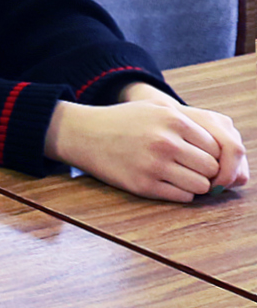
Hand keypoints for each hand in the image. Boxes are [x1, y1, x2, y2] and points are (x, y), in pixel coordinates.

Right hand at [48, 95, 246, 200]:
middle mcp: (166, 142)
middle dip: (204, 170)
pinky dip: (180, 192)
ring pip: (201, 185)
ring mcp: (154, 165)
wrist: (83, 134)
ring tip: (179, 175)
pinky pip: (182, 196)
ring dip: (195, 184)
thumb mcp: (158, 111)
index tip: (198, 155)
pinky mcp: (143, 185)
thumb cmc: (124, 122)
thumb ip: (191, 126)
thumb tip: (224, 154)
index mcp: (173, 120)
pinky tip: (166, 182)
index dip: (210, 154)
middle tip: (190, 168)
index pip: (216, 147)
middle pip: (211, 168)